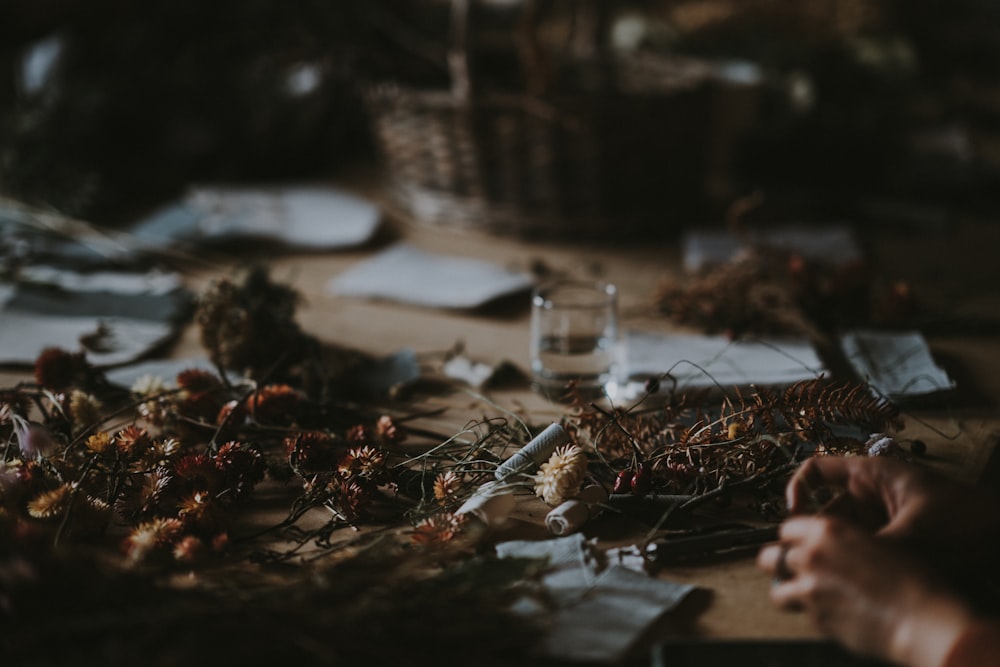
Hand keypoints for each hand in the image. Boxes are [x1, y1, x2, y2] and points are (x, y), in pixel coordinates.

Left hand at [758, 515, 974, 666]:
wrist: (924, 617)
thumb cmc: (911, 578)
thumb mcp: (873, 541)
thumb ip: (839, 543)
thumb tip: (821, 549)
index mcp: (827, 530)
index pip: (786, 528)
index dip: (793, 539)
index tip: (799, 546)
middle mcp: (812, 556)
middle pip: (771, 557)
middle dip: (781, 564)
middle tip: (794, 571)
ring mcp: (810, 589)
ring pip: (777, 591)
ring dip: (789, 593)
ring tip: (806, 596)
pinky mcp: (817, 618)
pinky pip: (805, 615)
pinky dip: (815, 615)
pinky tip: (836, 613)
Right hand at [786, 456, 999, 567]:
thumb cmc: (964, 521)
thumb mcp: (910, 535)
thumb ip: (868, 551)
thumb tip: (829, 571)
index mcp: (871, 474)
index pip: (816, 471)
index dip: (797, 489)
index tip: (793, 516)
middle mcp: (872, 492)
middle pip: (827, 508)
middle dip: (817, 533)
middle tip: (809, 561)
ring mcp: (883, 514)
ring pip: (845, 531)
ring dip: (838, 550)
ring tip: (834, 574)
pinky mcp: (895, 535)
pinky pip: (864, 545)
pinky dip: (857, 560)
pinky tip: (855, 579)